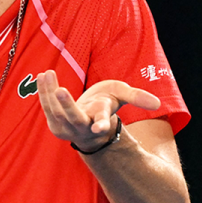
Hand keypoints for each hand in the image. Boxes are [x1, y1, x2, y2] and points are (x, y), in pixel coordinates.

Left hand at [36, 70, 160, 150]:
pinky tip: (43, 77)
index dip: (102, 125)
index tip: (100, 128)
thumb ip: (137, 97)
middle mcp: (83, 127)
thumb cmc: (106, 104)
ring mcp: (67, 128)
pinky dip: (44, 92)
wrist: (87, 118)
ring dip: (50, 92)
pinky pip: (47, 108)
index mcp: (101, 121)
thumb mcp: (122, 96)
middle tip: (61, 91)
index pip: (102, 124)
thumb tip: (158, 103)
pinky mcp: (54, 124)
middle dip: (67, 106)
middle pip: (74, 118)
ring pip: (56, 112)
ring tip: (48, 74)